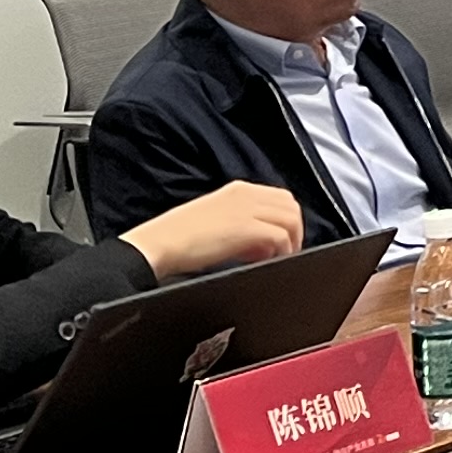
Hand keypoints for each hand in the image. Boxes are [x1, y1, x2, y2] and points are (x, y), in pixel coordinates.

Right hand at [120, 180, 303, 281]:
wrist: (157, 244)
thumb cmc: (178, 238)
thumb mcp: (215, 219)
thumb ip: (240, 223)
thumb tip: (263, 243)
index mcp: (238, 190)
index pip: (280, 198)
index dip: (285, 220)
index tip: (280, 241)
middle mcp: (246, 194)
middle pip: (291, 207)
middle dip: (293, 230)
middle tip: (283, 253)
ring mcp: (246, 209)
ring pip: (291, 220)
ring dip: (290, 242)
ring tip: (276, 259)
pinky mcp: (245, 228)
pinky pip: (280, 237)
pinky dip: (281, 252)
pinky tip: (268, 263)